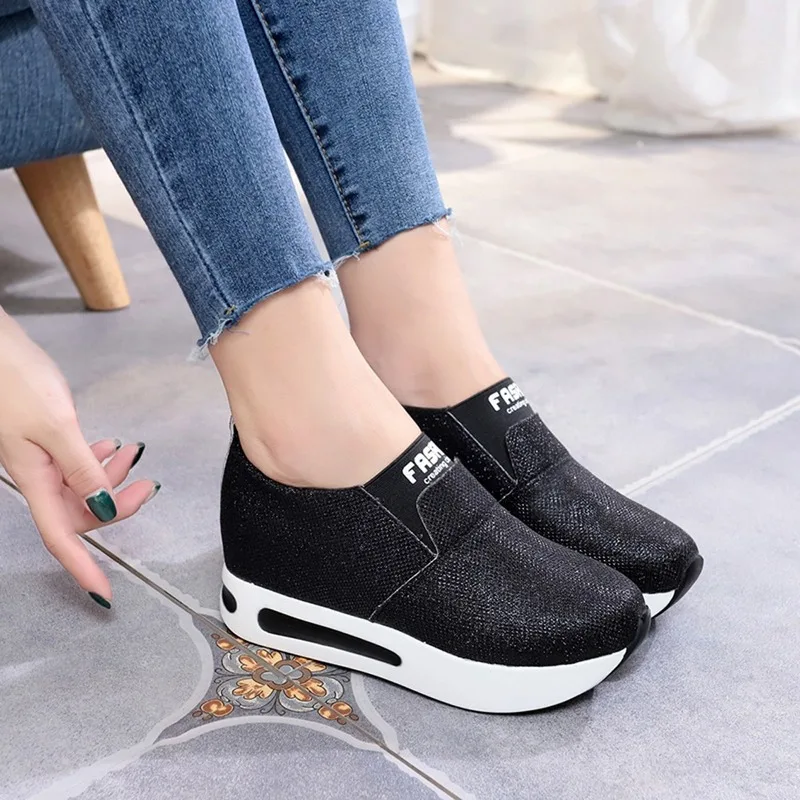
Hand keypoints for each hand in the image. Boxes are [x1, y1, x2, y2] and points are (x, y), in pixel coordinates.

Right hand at [0, 310, 159, 606]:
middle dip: (117, 504)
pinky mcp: (44, 438)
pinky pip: (75, 464)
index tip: (103, 593)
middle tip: (147, 482)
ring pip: (81, 486)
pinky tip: (111, 445)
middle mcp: (36, 474)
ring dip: (111, 477)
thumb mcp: (58, 426)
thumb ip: (82, 469)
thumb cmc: (17, 381)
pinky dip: (98, 459)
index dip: (82, 567)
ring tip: (132, 453)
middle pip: (80, 511)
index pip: (61, 536)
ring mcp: (39, 457)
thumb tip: (102, 508)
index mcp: (35, 479)